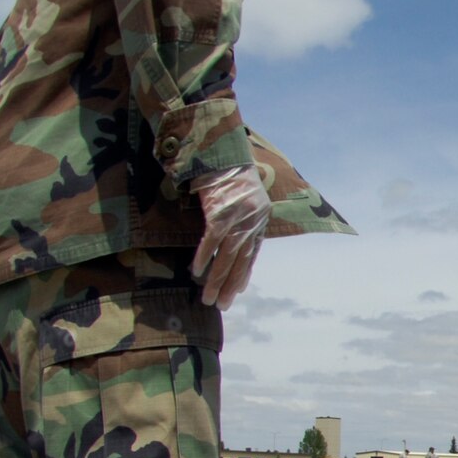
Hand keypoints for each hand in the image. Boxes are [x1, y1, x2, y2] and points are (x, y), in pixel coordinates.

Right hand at [190, 163, 270, 309]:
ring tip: (209, 298)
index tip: (237, 291)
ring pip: (227, 257)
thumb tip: (231, 243)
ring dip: (217, 280)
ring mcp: (237, 219)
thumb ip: (241, 219)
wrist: (221, 152)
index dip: (244, 274)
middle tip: (222, 305)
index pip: (252, 254)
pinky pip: (211, 241)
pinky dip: (204, 257)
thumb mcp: (243, 198)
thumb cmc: (229, 174)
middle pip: (241, 260)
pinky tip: (197, 272)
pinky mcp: (220, 213)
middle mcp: (252, 222)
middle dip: (231, 285)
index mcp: (260, 219)